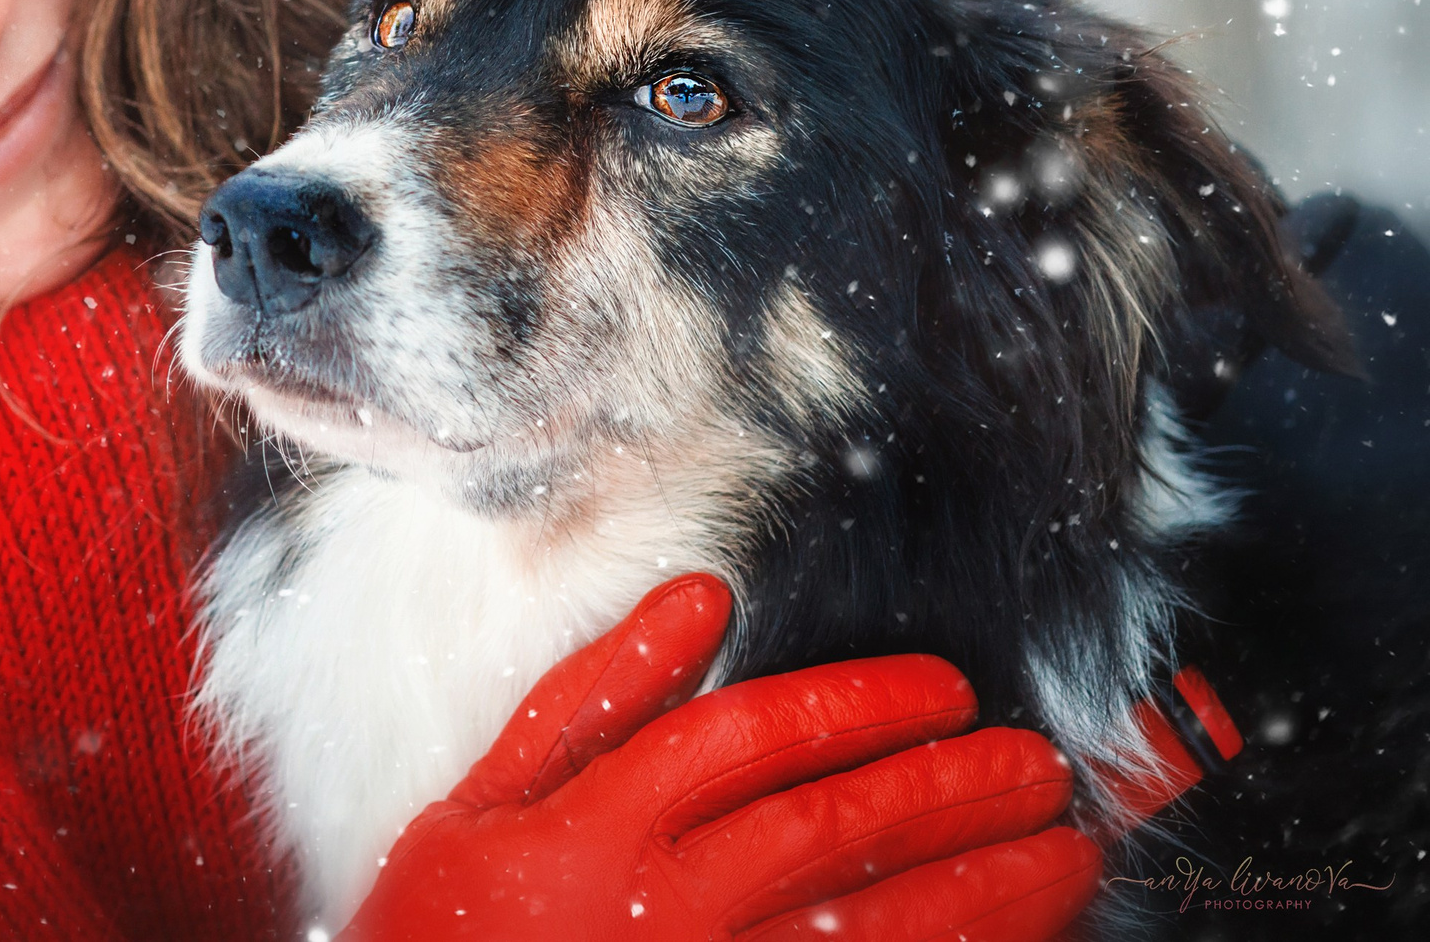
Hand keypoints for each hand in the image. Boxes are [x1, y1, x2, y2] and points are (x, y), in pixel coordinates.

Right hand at [341, 575, 1099, 940]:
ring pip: (874, 928)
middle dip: (955, 790)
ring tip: (1065, 853)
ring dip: (985, 888)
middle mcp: (665, 908)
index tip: (944, 688)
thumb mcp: (482, 801)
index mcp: (598, 828)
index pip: (757, 739)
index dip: (863, 703)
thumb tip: (700, 597)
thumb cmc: (440, 932)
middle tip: (1042, 764)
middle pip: (836, 829)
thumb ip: (593, 697)